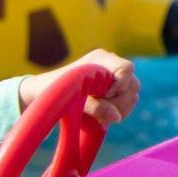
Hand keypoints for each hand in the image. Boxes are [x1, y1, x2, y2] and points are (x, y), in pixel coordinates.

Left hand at [18, 50, 138, 125]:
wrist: (44, 92)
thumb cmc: (55, 89)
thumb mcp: (72, 98)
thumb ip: (95, 106)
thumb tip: (116, 116)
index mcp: (101, 59)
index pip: (126, 69)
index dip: (120, 86)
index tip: (103, 96)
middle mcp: (111, 66)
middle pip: (133, 85)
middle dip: (119, 102)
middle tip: (98, 111)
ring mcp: (114, 79)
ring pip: (132, 96)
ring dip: (119, 110)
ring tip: (97, 116)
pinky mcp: (114, 92)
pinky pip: (127, 104)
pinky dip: (118, 113)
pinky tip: (101, 117)